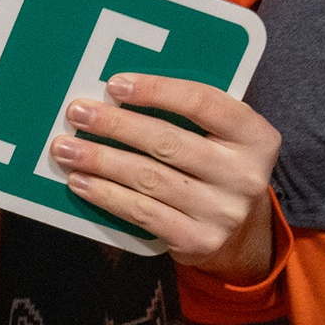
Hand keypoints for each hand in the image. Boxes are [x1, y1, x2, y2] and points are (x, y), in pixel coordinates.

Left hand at [49, 73, 283, 280]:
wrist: (241, 233)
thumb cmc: (217, 166)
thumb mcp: (223, 136)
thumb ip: (190, 113)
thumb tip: (120, 91)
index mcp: (256, 136)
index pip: (202, 102)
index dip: (156, 90)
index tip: (114, 85)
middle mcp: (245, 175)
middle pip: (169, 142)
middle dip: (116, 125)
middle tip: (78, 113)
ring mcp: (223, 212)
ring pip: (149, 179)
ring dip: (101, 161)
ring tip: (67, 148)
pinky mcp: (199, 240)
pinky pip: (142, 213)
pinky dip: (107, 195)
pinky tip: (81, 182)